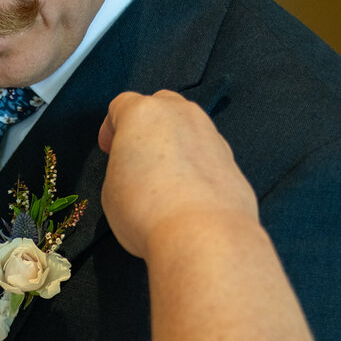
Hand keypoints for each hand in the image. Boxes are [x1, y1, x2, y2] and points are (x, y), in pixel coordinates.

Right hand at [98, 90, 258, 259]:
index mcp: (143, 114)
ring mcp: (210, 134)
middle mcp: (181, 114)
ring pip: (188, 128)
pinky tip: (187, 194)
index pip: (121, 105)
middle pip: (160, 106)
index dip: (111, 128)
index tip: (109, 148)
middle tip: (137, 157)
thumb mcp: (112, 190)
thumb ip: (124, 168)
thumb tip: (138, 173)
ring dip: (174, 145)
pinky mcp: (231, 160)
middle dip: (147, 127)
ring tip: (164, 179)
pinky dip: (195, 166)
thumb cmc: (147, 210)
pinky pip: (206, 154)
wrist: (202, 235)